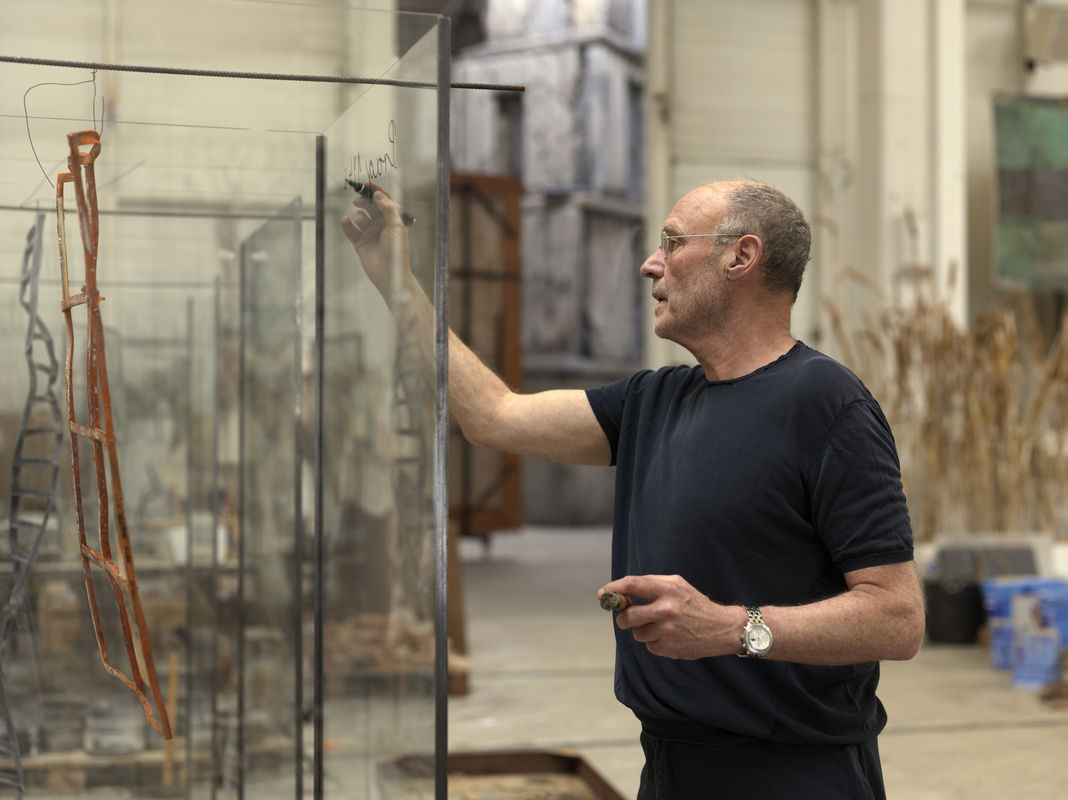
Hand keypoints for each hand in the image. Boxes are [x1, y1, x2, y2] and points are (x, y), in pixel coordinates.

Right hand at [340, 181, 410, 304]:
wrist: (389, 274)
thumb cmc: (397, 252)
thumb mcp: (396, 227)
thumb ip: (388, 209)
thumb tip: (378, 195)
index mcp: (393, 219)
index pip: (384, 200)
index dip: (376, 190)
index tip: (366, 184)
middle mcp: (381, 224)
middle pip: (370, 205)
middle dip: (364, 200)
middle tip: (358, 199)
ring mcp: (370, 232)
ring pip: (360, 216)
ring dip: (358, 215)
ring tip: (360, 221)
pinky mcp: (360, 241)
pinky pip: (350, 229)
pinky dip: (347, 224)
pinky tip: (346, 221)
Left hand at [599, 574, 741, 659]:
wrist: (721, 627)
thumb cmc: (694, 604)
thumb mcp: (676, 585)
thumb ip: (650, 586)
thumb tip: (621, 593)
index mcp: (667, 588)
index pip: (632, 584)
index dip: (614, 589)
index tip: (603, 594)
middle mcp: (666, 609)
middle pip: (628, 616)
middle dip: (623, 619)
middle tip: (625, 619)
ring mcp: (667, 630)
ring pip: (637, 633)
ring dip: (643, 631)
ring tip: (661, 627)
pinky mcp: (669, 647)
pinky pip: (649, 646)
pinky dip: (654, 643)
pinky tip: (670, 637)